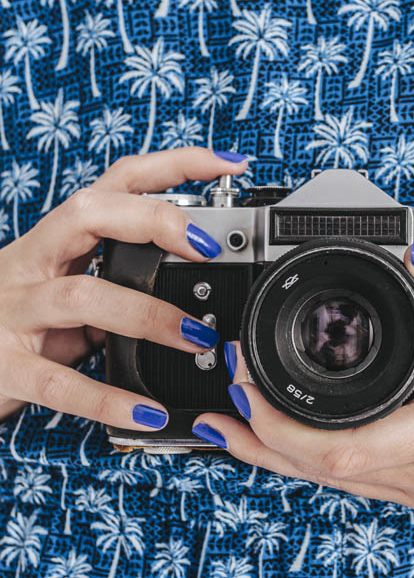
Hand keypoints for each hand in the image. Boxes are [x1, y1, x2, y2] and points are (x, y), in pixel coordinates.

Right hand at [0, 147, 247, 428]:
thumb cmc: (15, 324)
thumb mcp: (64, 292)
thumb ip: (115, 286)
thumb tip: (189, 297)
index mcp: (55, 242)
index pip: (114, 183)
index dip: (171, 165)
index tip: (227, 164)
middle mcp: (32, 264)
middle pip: (88, 214)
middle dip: (154, 220)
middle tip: (208, 246)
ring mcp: (14, 312)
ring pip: (82, 296)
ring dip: (148, 315)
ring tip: (196, 338)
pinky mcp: (7, 366)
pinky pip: (62, 383)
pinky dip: (109, 400)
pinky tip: (149, 413)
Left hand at [194, 243, 413, 525]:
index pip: (341, 448)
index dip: (278, 423)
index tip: (247, 379)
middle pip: (320, 473)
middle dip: (258, 441)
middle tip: (217, 407)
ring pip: (333, 485)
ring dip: (277, 458)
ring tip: (232, 428)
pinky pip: (360, 485)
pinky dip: (313, 463)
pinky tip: (293, 446)